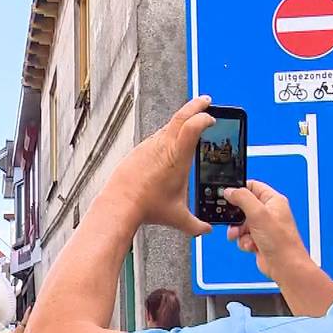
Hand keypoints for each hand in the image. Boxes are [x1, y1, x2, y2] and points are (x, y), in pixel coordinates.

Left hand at [106, 96, 213, 236]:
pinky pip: (157, 135)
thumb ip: (195, 225)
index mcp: (178, 156)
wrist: (119, 203)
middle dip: (196, 105)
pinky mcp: (140, 150)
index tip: (212, 118)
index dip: (205, 118)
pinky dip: (168, 133)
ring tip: (190, 121)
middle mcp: (163, 146)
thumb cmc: (147, 207)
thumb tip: (205, 231)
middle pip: (181, 115)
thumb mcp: (177, 217)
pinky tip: (170, 141)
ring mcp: (150, 145)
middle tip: (206, 101)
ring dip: (181, 120)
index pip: (193, 125)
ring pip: (168, 124)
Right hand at [224, 180, 311, 280]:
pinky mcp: (259, 239)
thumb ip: (242, 198)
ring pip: (241, 223)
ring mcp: (264, 227)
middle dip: (236, 217)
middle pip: (243, 206)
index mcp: (273, 201)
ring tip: (243, 236)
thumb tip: (230, 191)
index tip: (227, 195)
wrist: (285, 267)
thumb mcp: (258, 214)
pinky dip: (244, 241)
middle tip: (232, 221)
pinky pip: (243, 236)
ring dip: (238, 231)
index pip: (252, 186)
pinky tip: (252, 245)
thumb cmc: (281, 242)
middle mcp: (269, 212)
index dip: (239, 190)